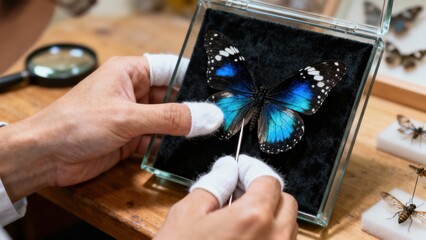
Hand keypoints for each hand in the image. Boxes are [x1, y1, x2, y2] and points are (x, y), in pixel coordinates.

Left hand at [0, 55, 221, 200]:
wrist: (46, 156)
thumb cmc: (76, 123)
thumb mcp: (127, 117)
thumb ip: (170, 118)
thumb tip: (207, 116)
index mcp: (129, 72)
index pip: (170, 69)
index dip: (194, 77)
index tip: (218, 90)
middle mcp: (133, 92)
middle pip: (172, 96)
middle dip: (192, 108)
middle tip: (218, 119)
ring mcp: (132, 116)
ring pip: (167, 120)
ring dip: (182, 129)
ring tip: (208, 135)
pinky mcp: (130, 139)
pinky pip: (157, 139)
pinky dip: (169, 146)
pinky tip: (184, 151)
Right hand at [155, 155, 297, 239]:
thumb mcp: (187, 215)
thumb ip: (214, 184)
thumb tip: (228, 169)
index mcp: (254, 217)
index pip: (269, 180)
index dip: (254, 170)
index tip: (242, 169)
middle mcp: (275, 238)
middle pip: (286, 202)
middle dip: (266, 193)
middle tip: (240, 193)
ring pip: (288, 226)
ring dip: (270, 216)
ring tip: (239, 219)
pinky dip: (269, 236)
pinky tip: (244, 238)